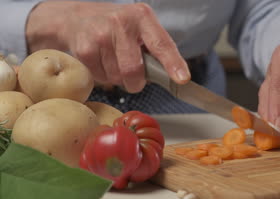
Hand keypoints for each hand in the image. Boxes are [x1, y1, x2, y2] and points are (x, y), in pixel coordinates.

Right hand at [26, 1, 189, 92]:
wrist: (77, 19)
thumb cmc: (118, 28)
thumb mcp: (141, 29)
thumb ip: (157, 50)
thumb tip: (175, 77)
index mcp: (142, 17)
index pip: (161, 44)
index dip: (173, 64)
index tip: (182, 79)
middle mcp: (121, 22)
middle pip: (134, 70)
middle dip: (136, 82)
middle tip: (134, 76)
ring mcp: (100, 34)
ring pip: (117, 77)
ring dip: (118, 78)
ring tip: (114, 61)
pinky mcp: (84, 48)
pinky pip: (101, 78)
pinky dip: (103, 76)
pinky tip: (101, 61)